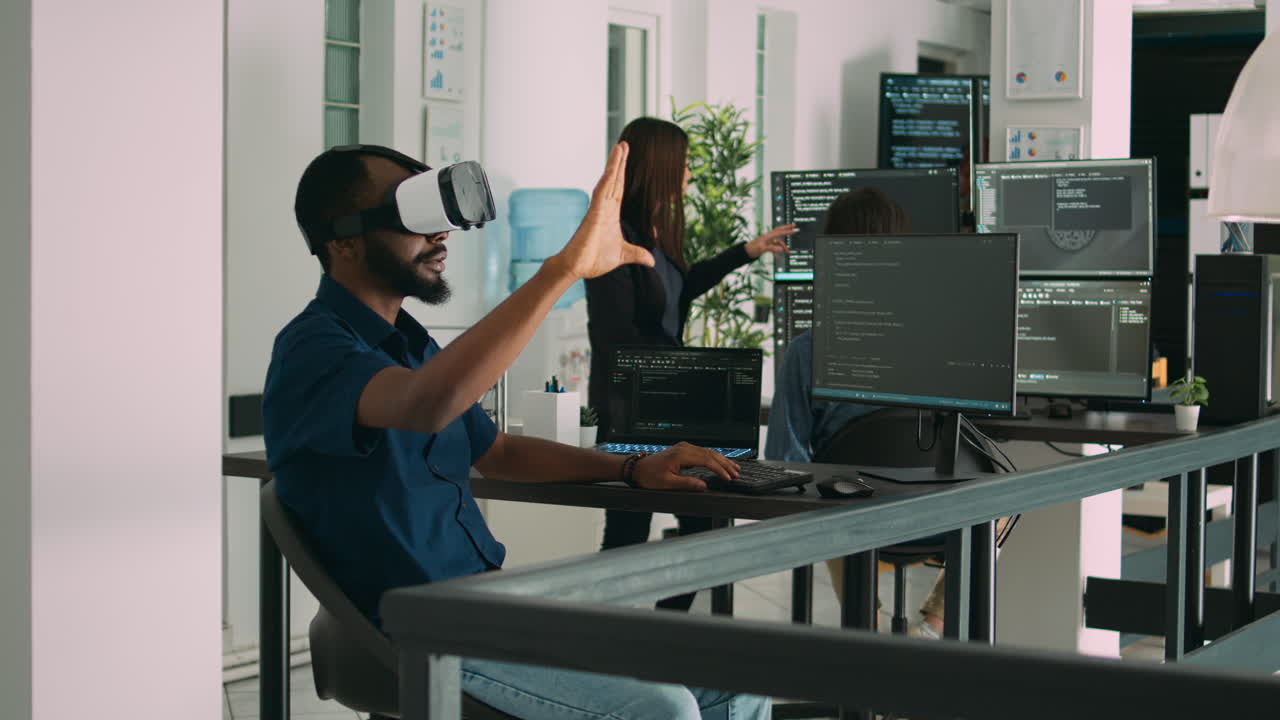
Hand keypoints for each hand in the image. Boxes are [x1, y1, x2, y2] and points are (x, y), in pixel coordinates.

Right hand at [550, 142, 654, 279]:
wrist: (577, 268)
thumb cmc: (594, 259)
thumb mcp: (623, 255)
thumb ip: (637, 253)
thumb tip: (651, 260)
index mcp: (611, 214)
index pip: (619, 189)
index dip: (623, 173)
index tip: (627, 158)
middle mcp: (604, 208)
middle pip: (614, 180)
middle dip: (619, 162)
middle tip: (624, 144)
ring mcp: (598, 209)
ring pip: (607, 182)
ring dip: (614, 165)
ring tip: (619, 147)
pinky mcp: (593, 215)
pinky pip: (601, 194)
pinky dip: (606, 181)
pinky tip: (611, 169)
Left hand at [631, 442, 740, 490]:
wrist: (638, 468)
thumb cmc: (649, 476)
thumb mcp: (667, 483)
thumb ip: (687, 483)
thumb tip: (703, 485)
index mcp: (681, 454)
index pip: (707, 460)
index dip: (719, 470)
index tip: (728, 478)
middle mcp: (684, 448)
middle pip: (710, 454)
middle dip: (725, 464)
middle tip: (736, 473)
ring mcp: (684, 448)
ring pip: (708, 452)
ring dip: (722, 460)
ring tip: (734, 468)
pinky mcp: (683, 450)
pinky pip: (703, 452)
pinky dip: (714, 458)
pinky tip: (720, 463)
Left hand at [745, 224, 796, 258]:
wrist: (746, 252)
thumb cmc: (752, 249)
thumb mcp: (762, 249)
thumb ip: (772, 248)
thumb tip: (781, 249)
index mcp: (768, 236)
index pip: (779, 232)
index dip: (787, 231)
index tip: (794, 230)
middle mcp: (768, 237)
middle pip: (779, 231)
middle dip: (787, 228)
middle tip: (794, 226)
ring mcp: (768, 241)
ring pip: (778, 242)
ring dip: (783, 246)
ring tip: (788, 252)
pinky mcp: (767, 245)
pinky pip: (774, 247)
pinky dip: (777, 251)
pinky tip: (777, 257)